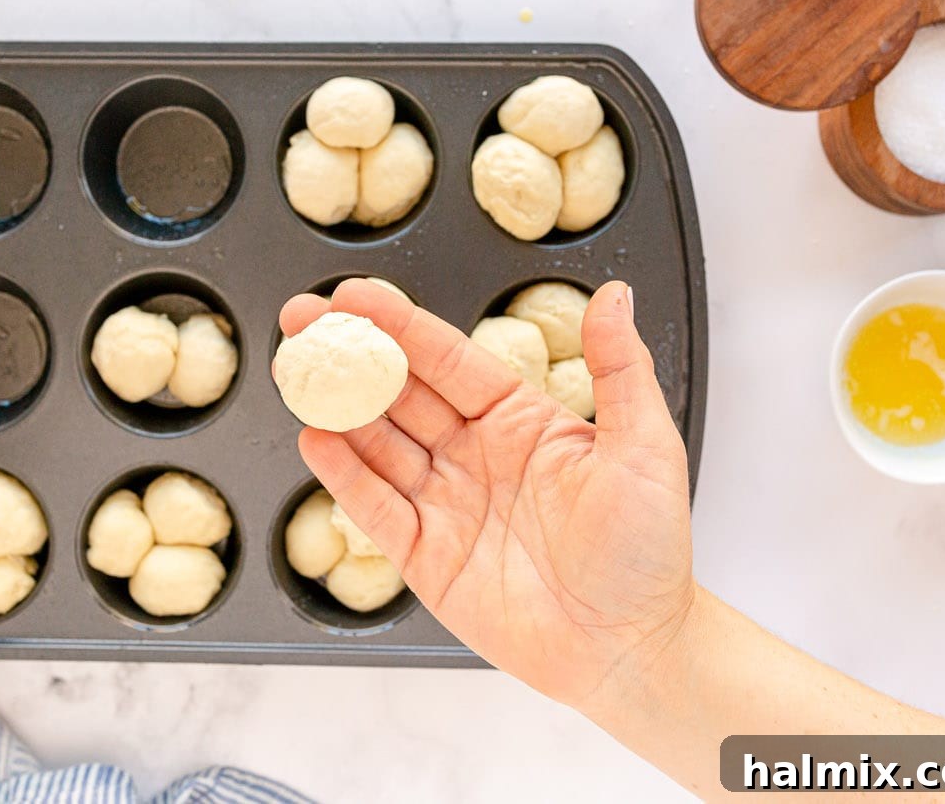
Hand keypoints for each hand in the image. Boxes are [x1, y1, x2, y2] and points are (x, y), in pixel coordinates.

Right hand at [278, 279, 694, 710]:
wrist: (630, 650)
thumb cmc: (647, 552)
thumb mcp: (645, 448)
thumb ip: (620, 369)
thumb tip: (614, 294)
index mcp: (521, 419)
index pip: (447, 359)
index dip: (400, 326)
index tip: (355, 295)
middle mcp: (475, 454)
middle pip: (400, 393)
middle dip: (349, 354)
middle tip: (302, 319)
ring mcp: (446, 504)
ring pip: (378, 444)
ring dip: (337, 407)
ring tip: (297, 372)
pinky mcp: (426, 557)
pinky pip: (376, 508)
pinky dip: (343, 475)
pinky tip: (316, 440)